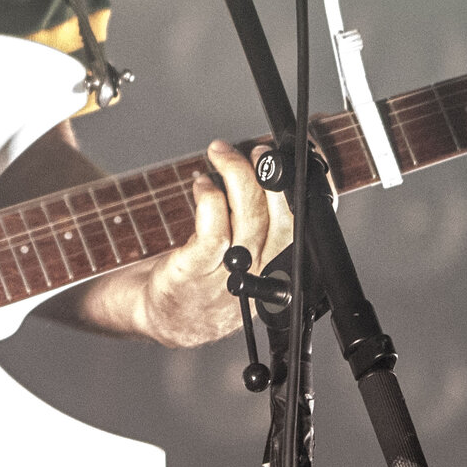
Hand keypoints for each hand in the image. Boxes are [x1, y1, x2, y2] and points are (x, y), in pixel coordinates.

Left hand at [84, 139, 295, 347]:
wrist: (164, 316)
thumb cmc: (206, 279)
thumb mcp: (245, 259)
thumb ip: (261, 226)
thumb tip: (266, 168)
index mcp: (278, 272)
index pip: (302, 228)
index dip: (302, 191)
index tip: (290, 159)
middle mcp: (260, 277)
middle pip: (280, 219)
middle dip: (270, 175)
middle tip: (257, 150)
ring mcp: (229, 278)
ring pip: (249, 219)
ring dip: (237, 176)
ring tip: (221, 154)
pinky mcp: (195, 274)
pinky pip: (212, 232)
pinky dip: (210, 200)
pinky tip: (202, 185)